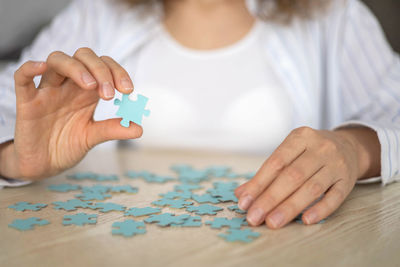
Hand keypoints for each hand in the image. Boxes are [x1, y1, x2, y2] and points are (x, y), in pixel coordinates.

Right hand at [3, 47, 141, 179]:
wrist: (44, 165)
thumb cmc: (67, 145)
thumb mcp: (93, 137)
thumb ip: (113, 129)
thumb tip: (139, 128)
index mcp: (86, 91)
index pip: (103, 66)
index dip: (117, 72)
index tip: (128, 90)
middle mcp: (68, 85)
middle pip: (83, 57)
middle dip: (100, 70)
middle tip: (110, 94)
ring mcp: (47, 91)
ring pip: (57, 60)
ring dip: (77, 68)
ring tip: (91, 87)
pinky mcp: (27, 102)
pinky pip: (22, 77)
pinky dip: (30, 68)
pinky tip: (41, 67)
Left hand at [235, 126, 379, 228]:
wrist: (349, 146)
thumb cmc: (310, 153)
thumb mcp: (289, 154)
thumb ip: (266, 174)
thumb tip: (241, 195)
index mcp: (300, 137)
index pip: (276, 162)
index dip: (258, 183)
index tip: (244, 202)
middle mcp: (320, 148)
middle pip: (292, 176)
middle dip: (270, 199)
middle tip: (254, 217)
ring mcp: (336, 164)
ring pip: (312, 188)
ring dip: (290, 207)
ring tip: (272, 222)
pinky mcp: (348, 180)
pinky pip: (335, 197)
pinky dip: (320, 210)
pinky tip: (305, 220)